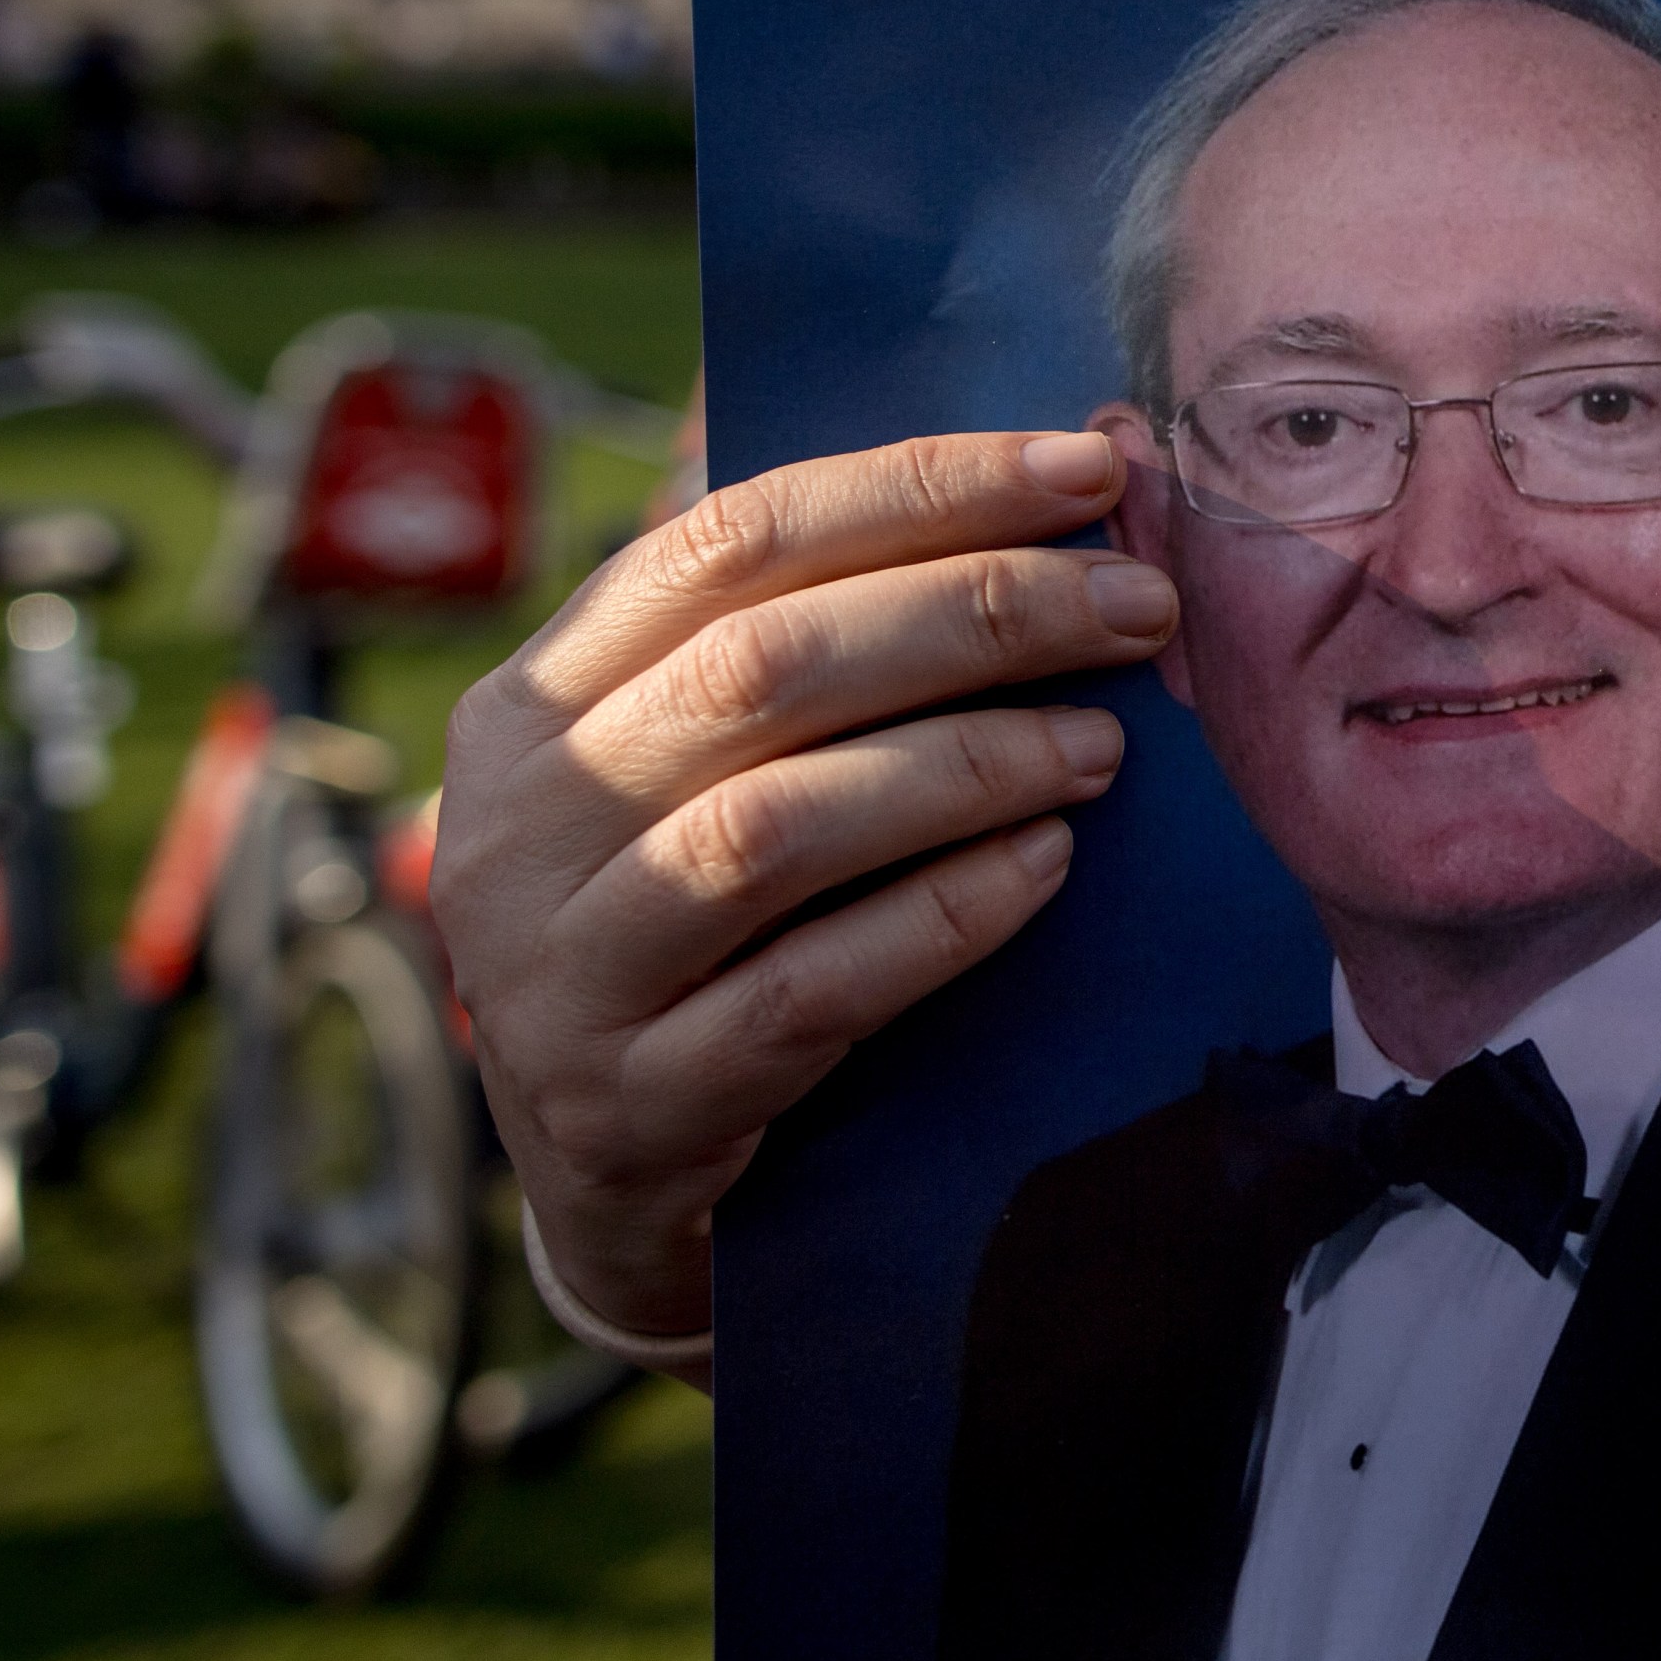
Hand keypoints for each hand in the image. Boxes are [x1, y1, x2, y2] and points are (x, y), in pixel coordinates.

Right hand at [430, 432, 1177, 1373]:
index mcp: (535, 703)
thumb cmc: (706, 936)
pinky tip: (1047, 865)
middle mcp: (522, 823)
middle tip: (1139, 607)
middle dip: (978, 614)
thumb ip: (814, 654)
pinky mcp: (634, 1103)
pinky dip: (945, 916)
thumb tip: (1054, 507)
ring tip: (1104, 746)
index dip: (917, 489)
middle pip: (765, 668)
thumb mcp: (705, 780)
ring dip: (968, 765)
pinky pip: (810, 988)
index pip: (731, 540)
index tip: (1084, 469)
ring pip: (778, 826)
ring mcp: (560, 971)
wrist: (617, 1191)